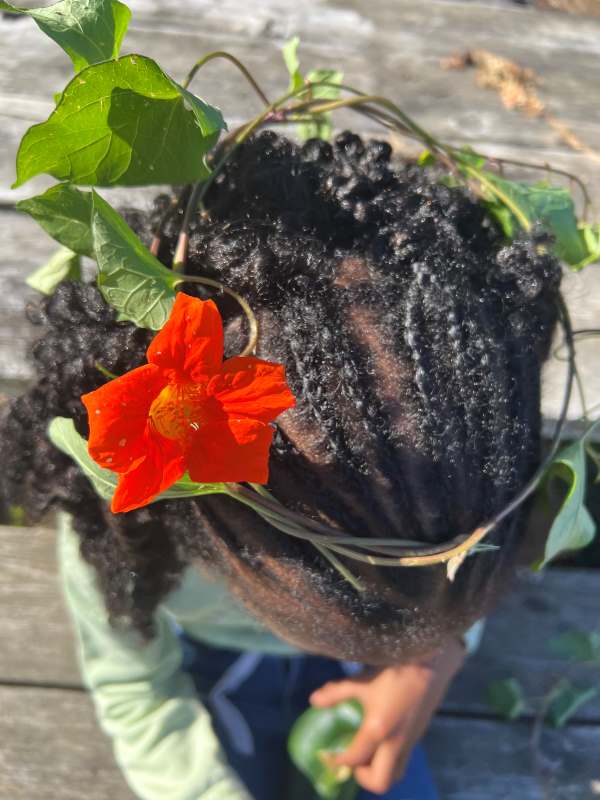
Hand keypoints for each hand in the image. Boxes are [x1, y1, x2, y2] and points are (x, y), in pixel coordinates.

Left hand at [309, 638, 464, 794]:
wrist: (430, 664)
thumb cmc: (393, 670)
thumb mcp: (362, 680)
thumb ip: (337, 692)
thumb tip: (313, 700)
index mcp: (378, 729)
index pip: (354, 758)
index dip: (337, 760)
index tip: (328, 755)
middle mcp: (395, 743)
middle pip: (380, 781)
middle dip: (362, 777)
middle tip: (351, 760)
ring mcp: (409, 742)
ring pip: (395, 774)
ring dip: (378, 771)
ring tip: (366, 753)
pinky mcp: (418, 736)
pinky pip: (402, 760)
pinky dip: (389, 760)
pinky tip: (381, 739)